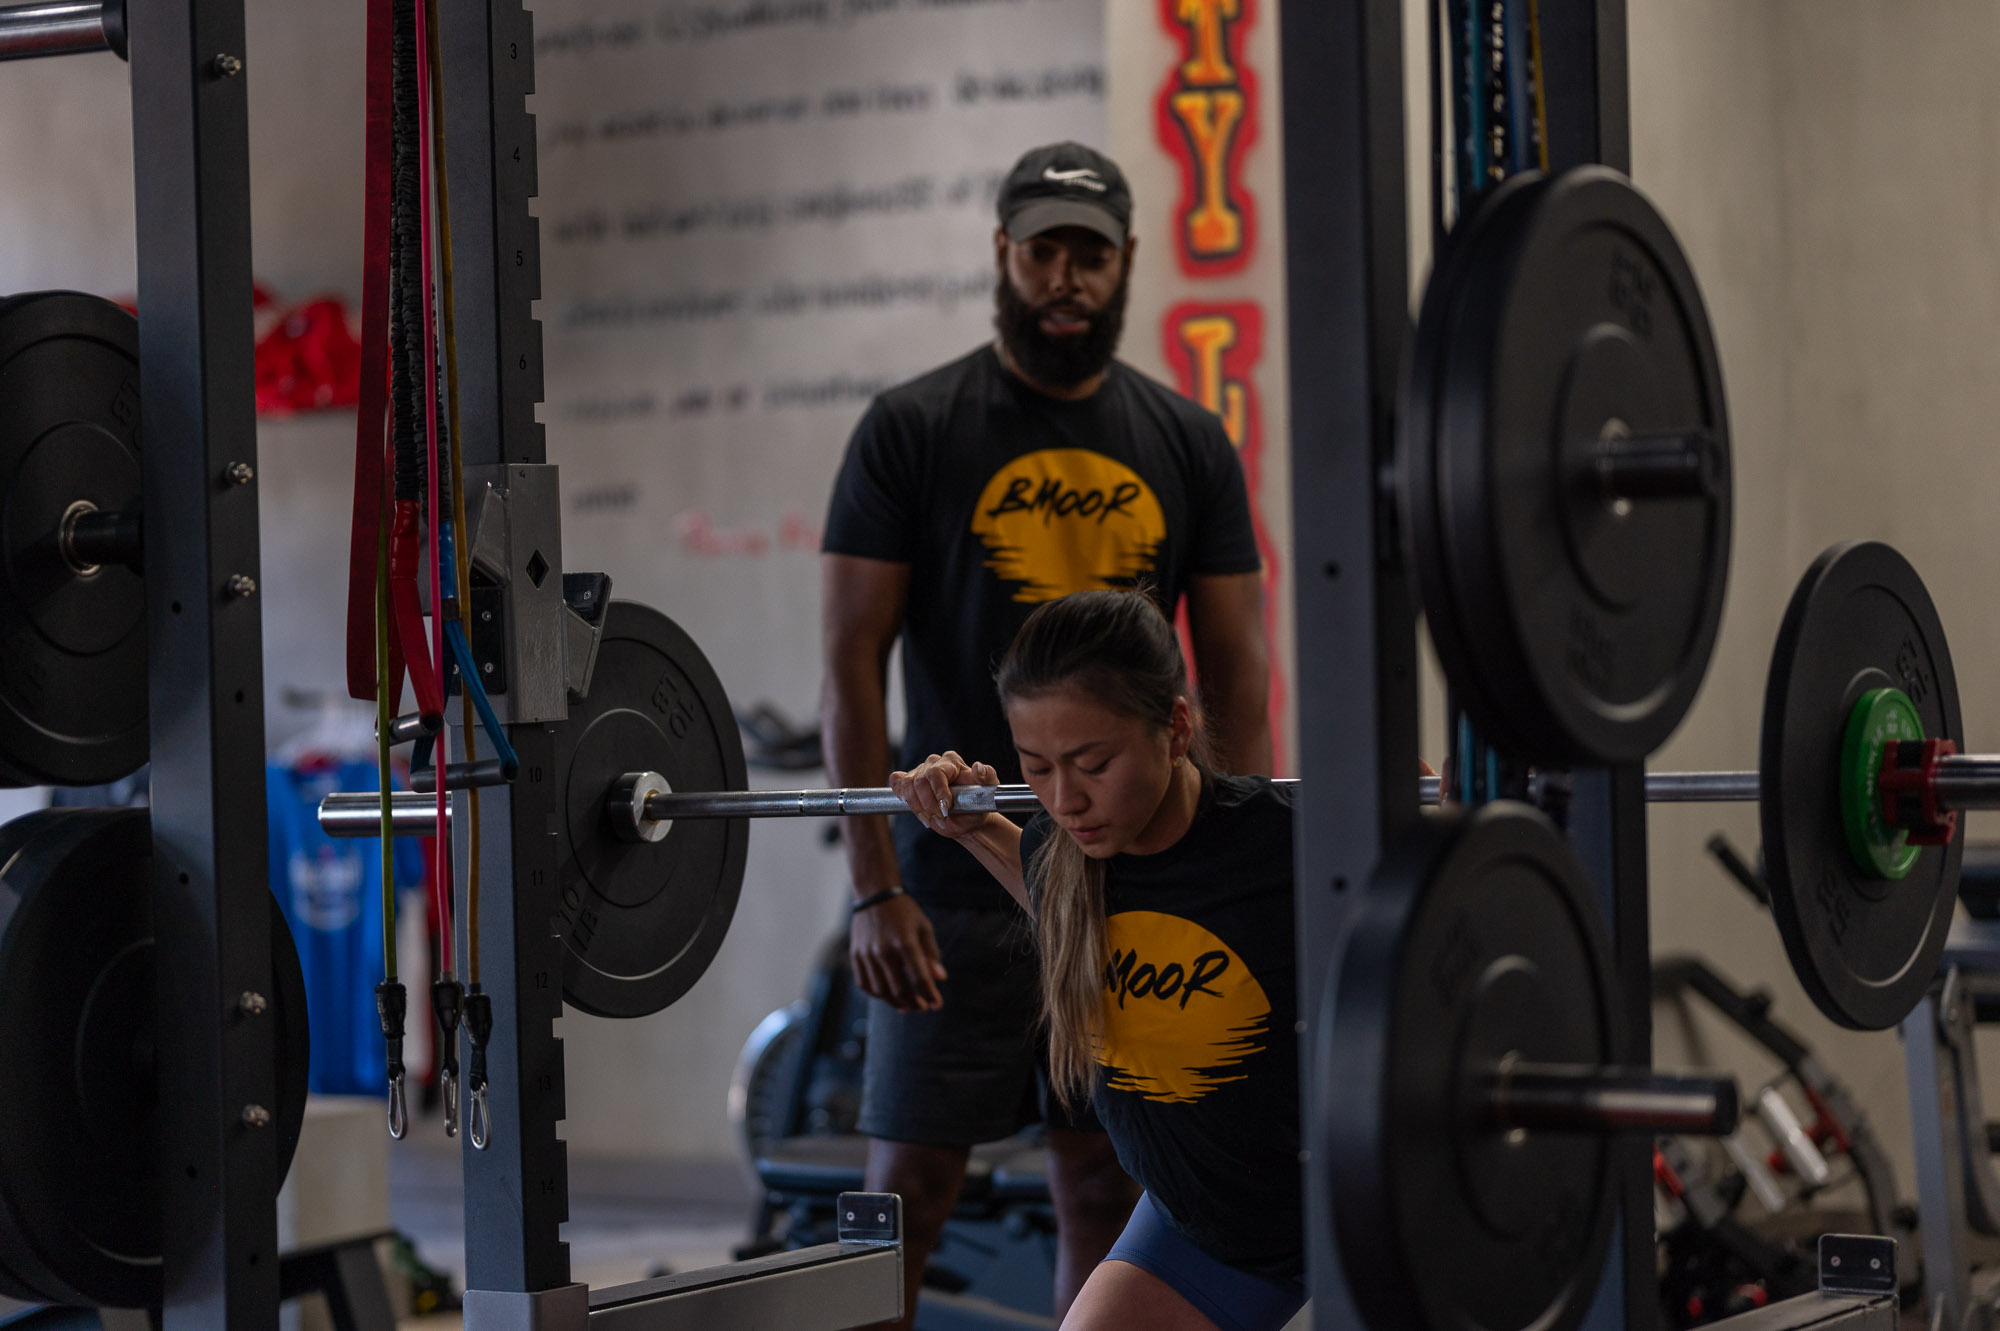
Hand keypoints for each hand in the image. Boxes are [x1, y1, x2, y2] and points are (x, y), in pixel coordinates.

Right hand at [850, 893, 947, 1011]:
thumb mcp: (924, 927)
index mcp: (905, 942)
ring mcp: (867, 954)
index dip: (930, 995)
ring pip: (881, 991)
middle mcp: (884, 951)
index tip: (937, 1005)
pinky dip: (876, 994)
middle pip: (899, 989)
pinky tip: (887, 995)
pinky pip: (864, 984)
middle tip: (922, 1007)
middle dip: (914, 1003)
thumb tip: (940, 978)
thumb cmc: (904, 911)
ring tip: (906, 1005)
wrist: (874, 894)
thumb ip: (932, 954)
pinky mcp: (856, 955)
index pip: (919, 978)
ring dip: (895, 1002)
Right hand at [890, 751, 999, 838]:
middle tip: (940, 818)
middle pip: (919, 781)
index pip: (936, 773)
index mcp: (951, 761)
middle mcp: (933, 763)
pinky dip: (900, 794)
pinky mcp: (909, 784)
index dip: (938, 792)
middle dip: (928, 804)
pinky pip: (897, 782)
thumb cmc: (978, 804)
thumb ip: (987, 777)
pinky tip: (912, 806)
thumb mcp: (987, 792)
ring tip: (931, 819)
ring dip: (917, 807)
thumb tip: (978, 767)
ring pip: (907, 785)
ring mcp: (919, 772)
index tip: (946, 808)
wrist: (967, 820)